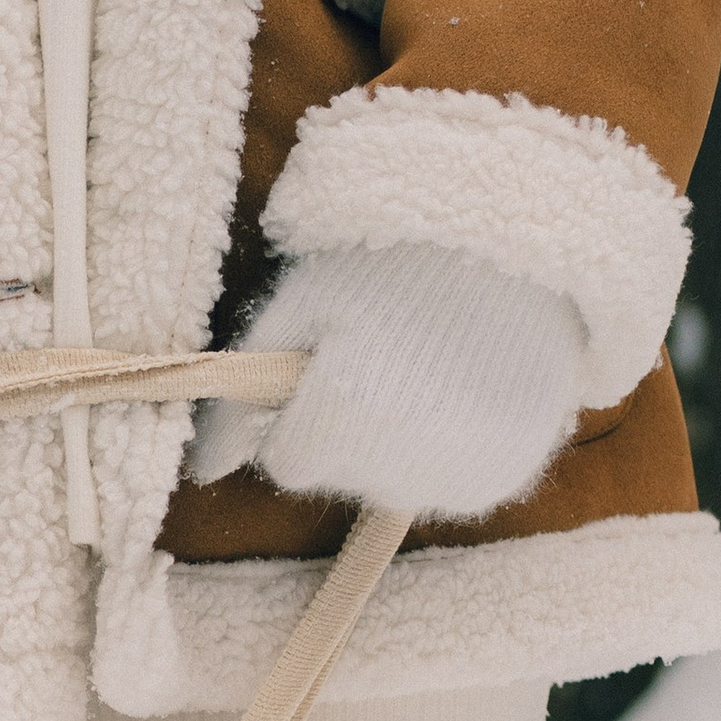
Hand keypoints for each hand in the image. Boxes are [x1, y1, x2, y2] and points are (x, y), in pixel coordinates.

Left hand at [187, 239, 587, 520]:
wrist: (517, 237)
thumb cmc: (389, 262)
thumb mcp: (298, 307)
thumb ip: (237, 396)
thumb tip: (203, 471)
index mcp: (340, 418)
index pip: (288, 461)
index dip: (299, 413)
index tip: (326, 369)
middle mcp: (398, 466)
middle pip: (342, 475)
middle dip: (345, 428)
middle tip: (381, 358)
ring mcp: (457, 477)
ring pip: (395, 483)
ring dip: (397, 442)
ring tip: (425, 370)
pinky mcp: (504, 476)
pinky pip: (453, 481)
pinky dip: (450, 448)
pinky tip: (462, 392)